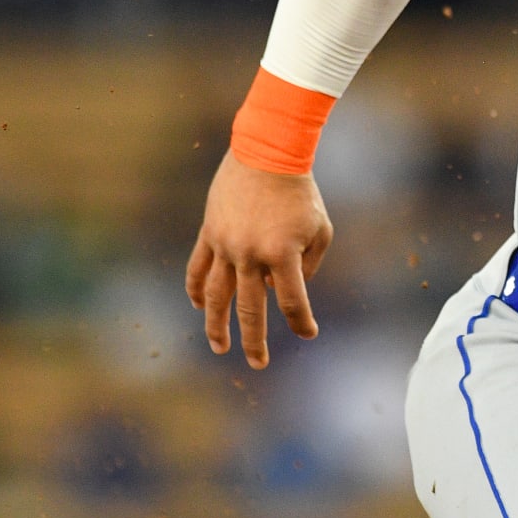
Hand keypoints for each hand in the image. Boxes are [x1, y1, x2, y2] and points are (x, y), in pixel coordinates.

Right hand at [186, 148, 332, 367]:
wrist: (268, 153)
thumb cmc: (301, 192)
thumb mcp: (320, 228)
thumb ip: (309, 263)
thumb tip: (283, 288)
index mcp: (283, 254)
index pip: (292, 301)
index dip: (301, 321)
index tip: (308, 334)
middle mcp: (250, 255)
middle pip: (251, 308)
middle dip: (254, 340)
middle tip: (258, 363)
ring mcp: (225, 245)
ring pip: (216, 295)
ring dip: (217, 325)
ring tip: (219, 347)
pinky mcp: (209, 233)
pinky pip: (197, 268)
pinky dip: (197, 289)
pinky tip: (200, 306)